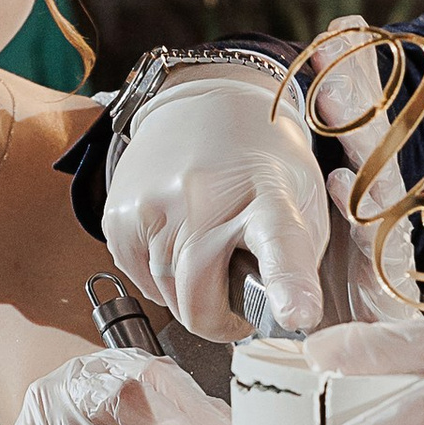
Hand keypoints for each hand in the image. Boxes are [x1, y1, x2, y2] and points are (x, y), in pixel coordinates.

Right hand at [102, 75, 328, 337]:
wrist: (210, 103)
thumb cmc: (264, 162)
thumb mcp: (303, 202)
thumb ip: (297, 264)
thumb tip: (283, 322)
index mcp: (268, 198)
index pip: (280, 246)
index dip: (289, 287)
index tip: (298, 317)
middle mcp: (205, 200)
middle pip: (200, 300)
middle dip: (220, 320)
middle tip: (238, 305)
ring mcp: (155, 206)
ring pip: (167, 297)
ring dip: (190, 296)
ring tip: (209, 257)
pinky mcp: (120, 216)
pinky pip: (140, 280)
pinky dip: (162, 278)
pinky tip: (179, 244)